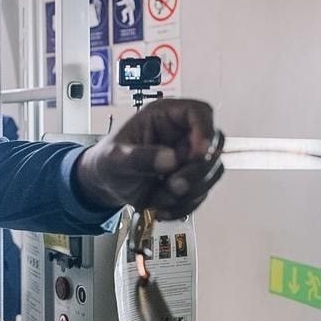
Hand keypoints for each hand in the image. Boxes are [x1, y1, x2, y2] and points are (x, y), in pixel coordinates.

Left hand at [74, 98, 223, 218]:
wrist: (106, 185)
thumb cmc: (108, 161)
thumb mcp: (115, 158)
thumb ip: (139, 157)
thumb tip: (170, 159)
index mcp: (165, 116)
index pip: (199, 112)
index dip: (205, 131)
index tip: (197, 154)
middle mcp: (183, 134)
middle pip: (214, 145)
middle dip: (198, 170)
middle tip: (173, 185)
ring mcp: (189, 158)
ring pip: (212, 172)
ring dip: (190, 191)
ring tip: (160, 197)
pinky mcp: (191, 179)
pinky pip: (201, 193)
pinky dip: (184, 205)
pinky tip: (162, 208)